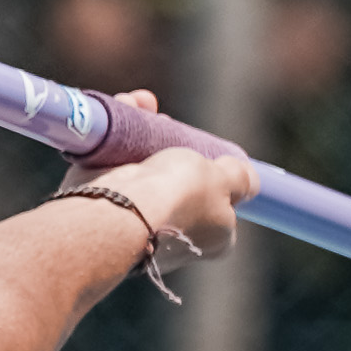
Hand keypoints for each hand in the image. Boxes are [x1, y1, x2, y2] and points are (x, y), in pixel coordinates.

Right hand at [55, 99, 252, 270]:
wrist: (119, 210)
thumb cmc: (178, 195)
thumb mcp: (222, 179)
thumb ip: (239, 178)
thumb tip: (252, 181)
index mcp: (211, 243)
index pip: (221, 210)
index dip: (215, 179)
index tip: (204, 156)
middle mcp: (174, 244)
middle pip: (178, 188)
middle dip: (172, 150)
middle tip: (168, 123)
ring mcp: (134, 231)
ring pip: (142, 175)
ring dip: (141, 137)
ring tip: (142, 106)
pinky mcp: (98, 214)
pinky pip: (111, 171)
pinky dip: (114, 143)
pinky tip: (123, 111)